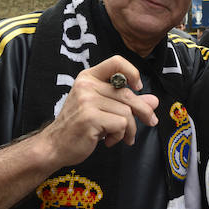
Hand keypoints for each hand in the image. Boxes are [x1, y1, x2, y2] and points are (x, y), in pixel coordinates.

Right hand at [38, 56, 158, 166]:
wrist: (54, 146)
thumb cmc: (79, 126)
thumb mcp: (103, 109)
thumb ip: (127, 102)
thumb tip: (154, 101)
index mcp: (88, 77)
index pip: (116, 62)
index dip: (132, 72)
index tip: (138, 87)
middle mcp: (87, 85)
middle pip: (128, 94)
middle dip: (143, 111)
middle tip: (151, 121)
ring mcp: (87, 101)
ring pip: (127, 112)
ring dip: (129, 129)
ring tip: (120, 137)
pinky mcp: (90, 117)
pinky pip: (121, 124)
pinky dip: (120, 136)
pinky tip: (109, 140)